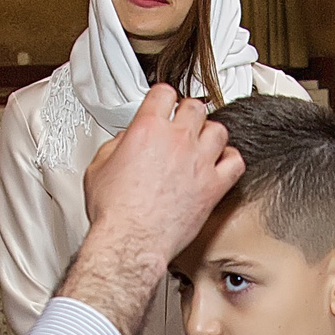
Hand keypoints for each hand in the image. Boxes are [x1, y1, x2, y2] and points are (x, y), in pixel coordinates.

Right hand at [58, 86, 245, 333]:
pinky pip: (235, 162)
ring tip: (202, 144)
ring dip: (210, 134)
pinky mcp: (214, 186)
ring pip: (219, 130)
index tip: (164, 104)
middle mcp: (177, 140)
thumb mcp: (98, 168)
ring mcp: (199, 162)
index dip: (164, 97)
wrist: (131, 241)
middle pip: (195, 107)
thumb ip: (115, 146)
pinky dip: (231, 160)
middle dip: (189, 113)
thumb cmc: (114, 213)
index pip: (164, 94)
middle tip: (184, 124)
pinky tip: (221, 164)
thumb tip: (126, 141)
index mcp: (147, 129)